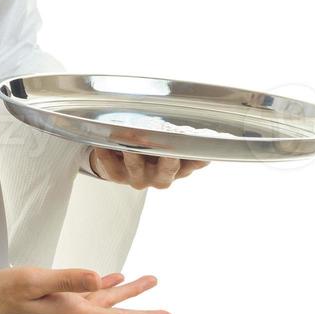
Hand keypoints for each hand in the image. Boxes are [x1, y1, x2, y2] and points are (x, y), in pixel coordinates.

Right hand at [0, 267, 171, 313]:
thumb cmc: (0, 296)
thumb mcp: (32, 281)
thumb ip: (66, 279)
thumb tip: (98, 278)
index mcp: (70, 312)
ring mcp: (65, 312)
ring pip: (104, 304)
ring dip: (126, 295)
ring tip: (148, 282)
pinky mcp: (57, 305)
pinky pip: (87, 297)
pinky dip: (103, 288)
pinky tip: (111, 279)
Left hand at [88, 149, 208, 188]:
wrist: (122, 164)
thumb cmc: (152, 152)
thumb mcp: (173, 150)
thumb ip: (187, 145)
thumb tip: (212, 139)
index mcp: (178, 170)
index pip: (192, 163)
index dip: (195, 156)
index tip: (196, 143)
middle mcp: (159, 178)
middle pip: (166, 169)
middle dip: (167, 156)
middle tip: (166, 141)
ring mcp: (137, 177)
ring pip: (136, 164)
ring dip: (133, 149)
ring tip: (130, 135)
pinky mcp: (116, 176)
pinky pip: (109, 165)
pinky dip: (105, 152)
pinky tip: (102, 141)